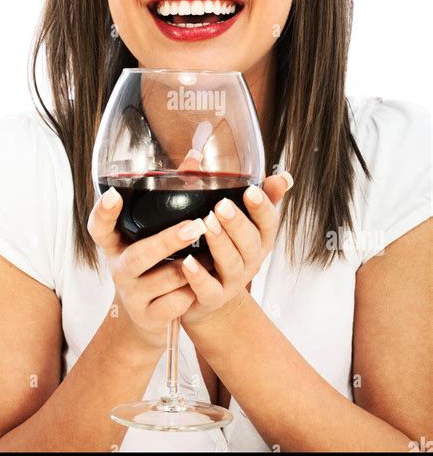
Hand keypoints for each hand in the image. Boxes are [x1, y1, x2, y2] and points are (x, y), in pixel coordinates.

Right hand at [86, 191, 210, 352]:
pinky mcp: (148, 318)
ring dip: (192, 268)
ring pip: (164, 281)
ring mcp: (132, 296)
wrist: (150, 320)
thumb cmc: (154, 267)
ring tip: (213, 256)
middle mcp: (119, 269)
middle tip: (197, 226)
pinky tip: (202, 285)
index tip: (113, 195)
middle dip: (168, 241)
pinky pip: (175, 304)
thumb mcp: (154, 237)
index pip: (99, 228)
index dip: (103, 213)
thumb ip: (170, 200)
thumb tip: (193, 157)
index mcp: (117, 245)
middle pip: (137, 256)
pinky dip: (192, 294)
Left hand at [180, 172, 292, 327]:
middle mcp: (251, 260)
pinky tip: (187, 262)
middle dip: (238, 223)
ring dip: (220, 243)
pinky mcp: (213, 298)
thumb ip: (222, 190)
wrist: (205, 297)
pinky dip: (199, 276)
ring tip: (206, 225)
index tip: (251, 190)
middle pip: (252, 242)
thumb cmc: (217, 250)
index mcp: (258, 238)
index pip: (269, 222)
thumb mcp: (224, 219)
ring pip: (232, 264)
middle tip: (222, 205)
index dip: (263, 207)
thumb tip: (200, 157)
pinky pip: (208, 289)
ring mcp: (232, 281)